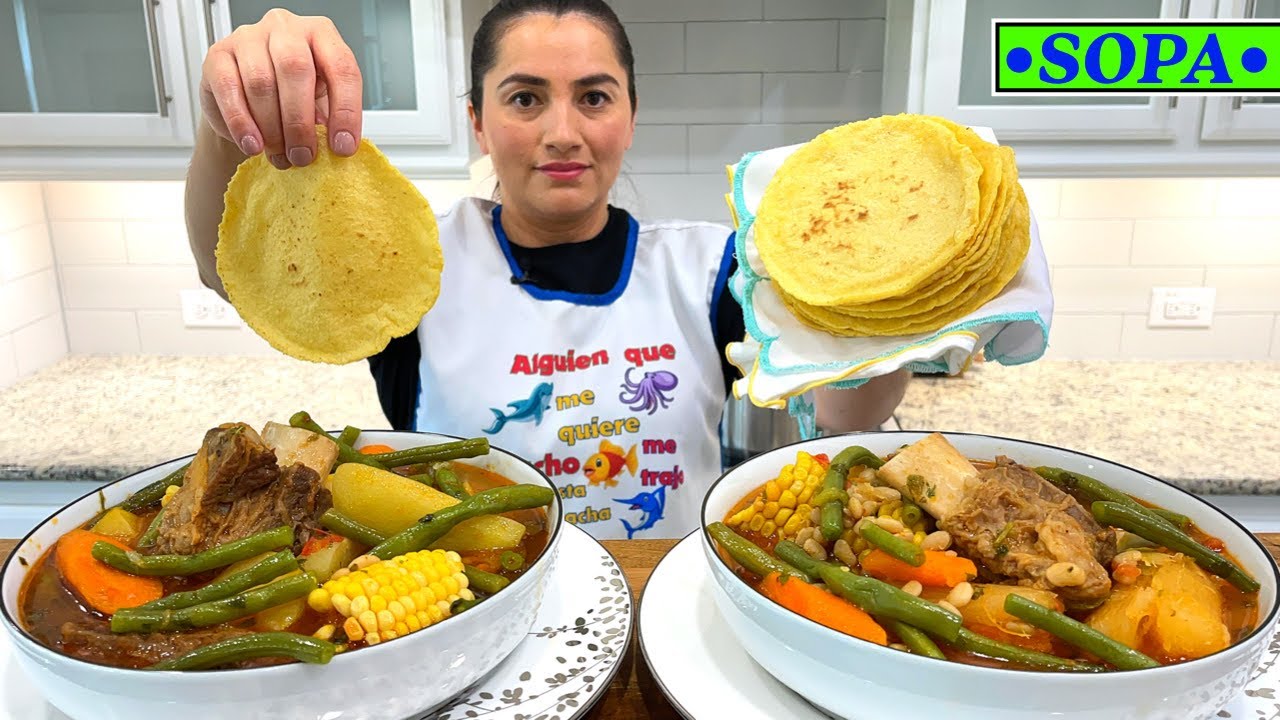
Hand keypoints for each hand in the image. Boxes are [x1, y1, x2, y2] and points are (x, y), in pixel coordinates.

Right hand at [199, 8, 361, 168]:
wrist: (249, 95)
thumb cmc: (291, 94)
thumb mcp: (320, 102)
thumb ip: (328, 118)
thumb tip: (336, 147)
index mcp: (321, 35)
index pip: (341, 67)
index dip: (345, 111)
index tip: (342, 147)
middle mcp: (286, 28)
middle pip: (296, 69)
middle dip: (301, 122)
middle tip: (303, 156)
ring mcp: (249, 37)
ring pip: (261, 82)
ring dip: (272, 128)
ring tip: (280, 156)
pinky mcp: (218, 54)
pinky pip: (229, 89)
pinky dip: (242, 123)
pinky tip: (253, 145)